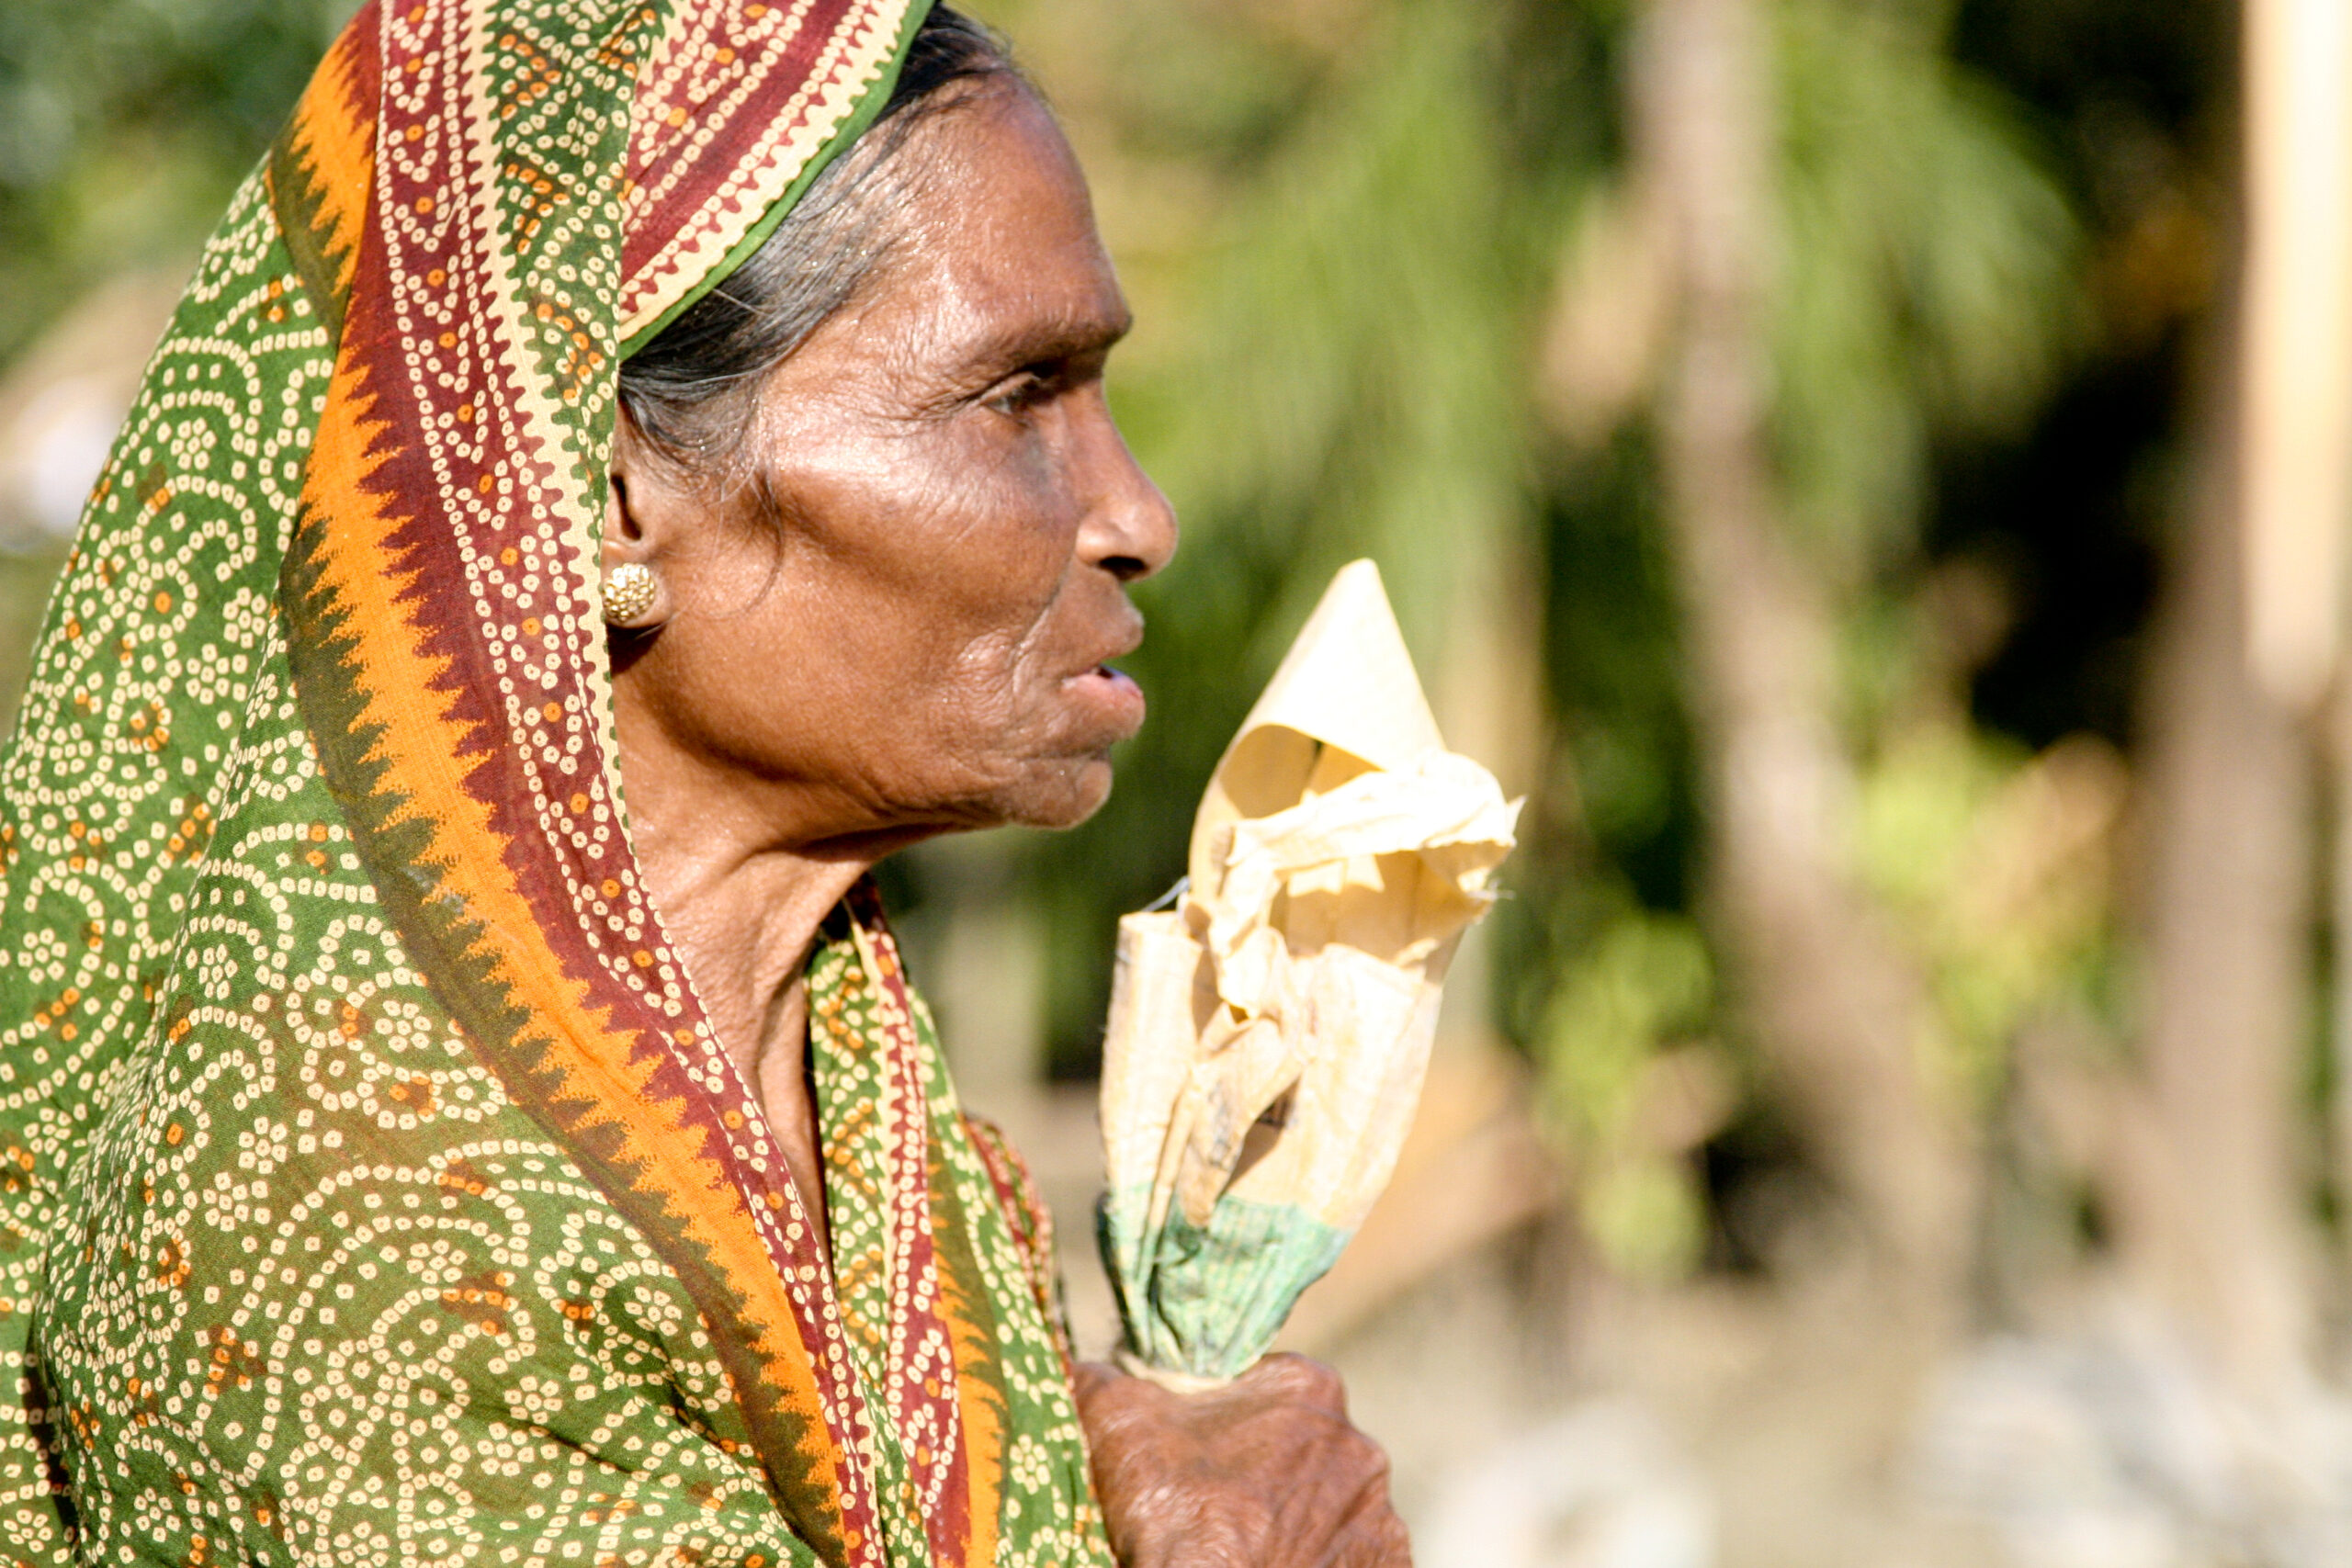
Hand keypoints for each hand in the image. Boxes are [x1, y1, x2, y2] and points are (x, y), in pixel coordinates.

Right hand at [1074, 1353, 1410, 1567]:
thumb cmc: (1173, 1511)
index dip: (1221, 1415)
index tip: (1189, 1449)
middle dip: (1259, 1470)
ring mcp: (1378, 1516)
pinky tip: (1269, 1567)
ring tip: (1240, 1549)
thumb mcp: (1118, 1422)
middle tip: (1209, 1507)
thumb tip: (1083, 1367)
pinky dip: (1314, 1564)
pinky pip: (1344, 1559)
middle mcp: (1359, 1446)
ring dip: (1290, 1522)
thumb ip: (1103, 1378)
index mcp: (1310, 1387)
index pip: (1264, 1384)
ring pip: (1324, 1508)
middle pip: (1297, 1447)